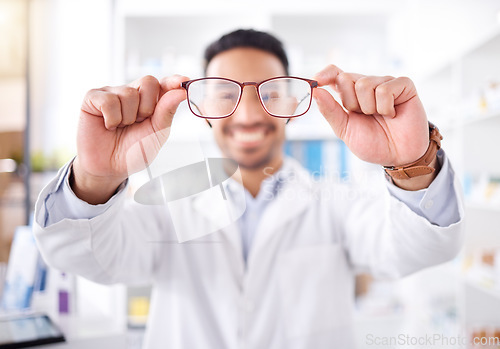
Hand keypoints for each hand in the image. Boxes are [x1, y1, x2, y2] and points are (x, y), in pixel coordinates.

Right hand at [73, 75, 187, 203]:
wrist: (110, 168)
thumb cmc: (133, 151)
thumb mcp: (156, 134)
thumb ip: (167, 111)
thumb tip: (181, 91)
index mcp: (150, 101)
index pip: (164, 84)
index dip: (173, 81)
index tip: (184, 81)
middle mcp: (132, 93)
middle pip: (148, 82)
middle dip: (147, 107)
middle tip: (138, 123)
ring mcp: (112, 93)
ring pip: (128, 93)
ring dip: (128, 117)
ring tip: (121, 127)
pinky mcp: (93, 98)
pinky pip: (108, 100)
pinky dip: (112, 118)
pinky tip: (108, 125)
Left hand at [313, 65, 428, 167]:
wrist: (398, 156)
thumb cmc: (373, 143)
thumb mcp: (345, 130)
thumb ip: (330, 111)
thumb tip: (315, 91)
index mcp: (350, 94)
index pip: (335, 74)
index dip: (326, 74)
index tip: (316, 81)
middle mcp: (367, 84)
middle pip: (346, 78)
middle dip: (350, 103)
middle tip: (364, 116)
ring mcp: (385, 83)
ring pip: (364, 84)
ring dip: (369, 107)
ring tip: (381, 116)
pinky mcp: (403, 85)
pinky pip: (385, 89)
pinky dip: (385, 107)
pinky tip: (393, 114)